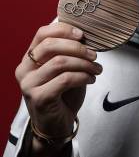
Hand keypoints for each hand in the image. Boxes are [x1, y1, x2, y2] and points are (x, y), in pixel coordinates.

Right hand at [15, 22, 101, 141]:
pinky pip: (64, 79)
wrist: (56, 126)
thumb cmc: (62, 95)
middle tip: (94, 54)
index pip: (42, 34)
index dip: (63, 30)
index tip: (82, 34)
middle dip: (77, 47)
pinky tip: (91, 80)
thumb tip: (85, 36)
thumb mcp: (65, 69)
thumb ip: (68, 53)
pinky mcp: (39, 98)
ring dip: (83, 63)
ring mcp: (29, 84)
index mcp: (29, 59)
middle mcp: (25, 70)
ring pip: (59, 62)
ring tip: (96, 69)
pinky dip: (82, 77)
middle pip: (50, 46)